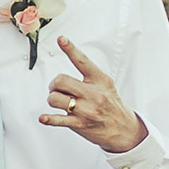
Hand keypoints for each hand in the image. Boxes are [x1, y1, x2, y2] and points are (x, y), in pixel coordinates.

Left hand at [40, 37, 144, 152]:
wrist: (124, 129)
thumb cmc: (112, 105)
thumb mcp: (106, 85)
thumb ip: (89, 77)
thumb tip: (66, 75)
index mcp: (100, 80)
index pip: (83, 61)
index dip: (70, 49)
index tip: (61, 39)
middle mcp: (93, 93)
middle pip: (60, 81)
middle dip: (54, 84)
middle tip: (58, 89)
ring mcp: (86, 110)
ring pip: (54, 99)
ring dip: (53, 99)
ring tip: (60, 102)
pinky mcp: (80, 124)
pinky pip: (58, 119)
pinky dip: (48, 119)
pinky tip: (43, 118)